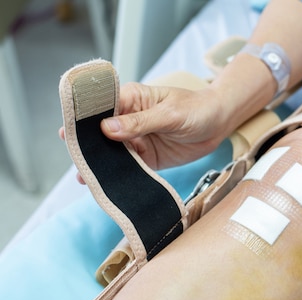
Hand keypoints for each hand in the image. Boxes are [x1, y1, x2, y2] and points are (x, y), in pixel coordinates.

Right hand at [59, 82, 231, 181]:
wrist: (220, 125)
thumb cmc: (197, 109)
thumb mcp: (171, 114)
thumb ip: (140, 122)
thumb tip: (108, 128)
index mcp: (130, 99)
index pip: (100, 107)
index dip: (84, 119)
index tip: (69, 133)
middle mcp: (128, 119)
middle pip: (100, 134)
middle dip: (88, 147)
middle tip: (77, 161)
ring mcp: (137, 140)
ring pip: (112, 153)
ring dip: (101, 165)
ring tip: (85, 178)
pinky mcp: (147, 158)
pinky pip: (130, 168)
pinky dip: (120, 176)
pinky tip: (108, 186)